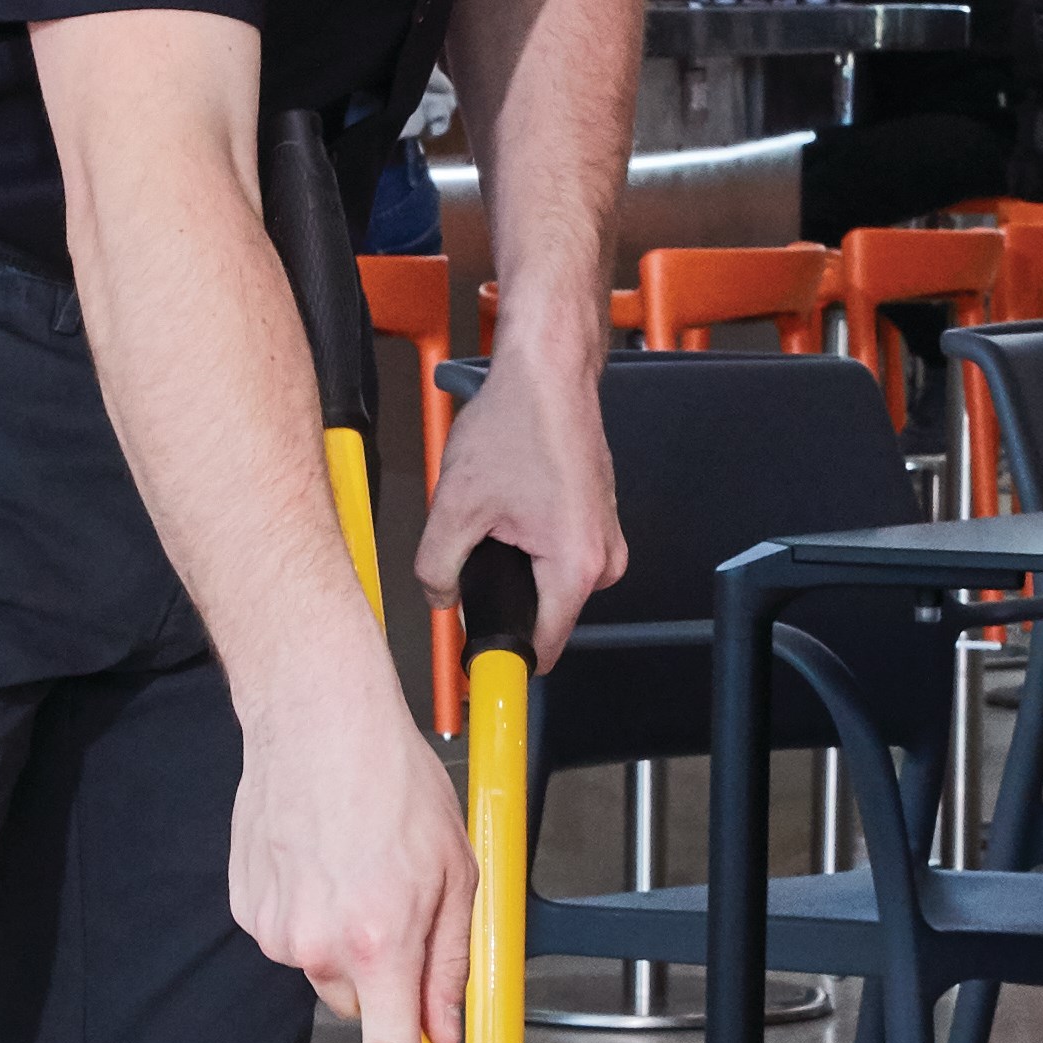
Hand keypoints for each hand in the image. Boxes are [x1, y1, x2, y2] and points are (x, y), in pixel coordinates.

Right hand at [231, 661, 478, 1042]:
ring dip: (345, 931)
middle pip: (361, 1003)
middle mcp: (320, 946)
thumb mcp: (457, 872)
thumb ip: (454, 963)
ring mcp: (275, 929)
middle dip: (382, 970)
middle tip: (396, 899)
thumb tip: (446, 1029)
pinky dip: (309, 906)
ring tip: (355, 860)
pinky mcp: (247, 907)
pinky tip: (321, 855)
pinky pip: (290, 932)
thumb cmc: (391, 780)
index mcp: (381, 941)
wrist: (314, 715)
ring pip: (324, 965)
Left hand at [417, 330, 619, 668]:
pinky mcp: (600, 517)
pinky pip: (560, 552)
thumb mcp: (455, 506)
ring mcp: (607, 537)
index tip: (479, 669)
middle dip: (504, 593)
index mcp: (576, 566)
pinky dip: (531, 539)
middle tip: (476, 547)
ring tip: (496, 512)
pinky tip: (512, 500)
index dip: (502, 657)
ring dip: (517, 562)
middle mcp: (604, 559)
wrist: (549, 373)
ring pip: (550, 581)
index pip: (543, 647)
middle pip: (544, 612)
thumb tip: (439, 599)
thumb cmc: (518, 425)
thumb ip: (436, 568)